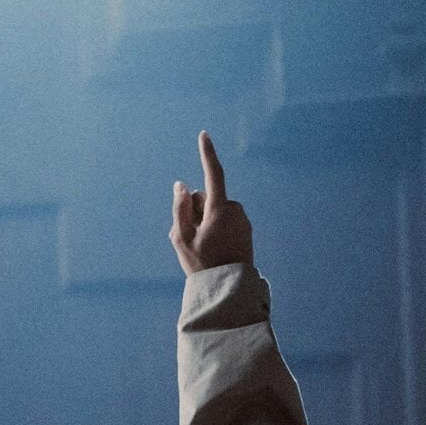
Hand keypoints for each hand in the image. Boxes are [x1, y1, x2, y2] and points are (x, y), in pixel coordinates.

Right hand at [170, 130, 252, 273]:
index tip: (204, 135)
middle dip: (195, 211)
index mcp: (220, 208)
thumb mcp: (182, 238)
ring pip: (214, 210)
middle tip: (193, 239)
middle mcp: (234, 209)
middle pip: (206, 198)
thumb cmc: (203, 264)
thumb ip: (180, 208)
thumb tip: (182, 185)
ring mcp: (242, 218)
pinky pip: (224, 220)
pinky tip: (214, 249)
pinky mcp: (245, 228)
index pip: (213, 173)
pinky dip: (215, 229)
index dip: (207, 153)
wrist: (229, 289)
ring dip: (204, 222)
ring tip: (204, 248)